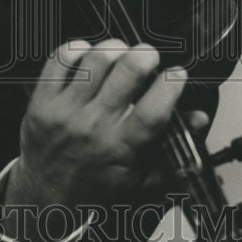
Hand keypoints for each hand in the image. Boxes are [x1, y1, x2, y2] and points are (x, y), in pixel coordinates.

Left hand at [6, 39, 194, 213]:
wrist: (48, 193)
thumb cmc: (96, 185)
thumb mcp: (141, 177)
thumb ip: (173, 150)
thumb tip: (198, 119)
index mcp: (121, 147)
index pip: (153, 109)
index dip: (170, 85)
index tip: (177, 73)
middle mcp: (94, 126)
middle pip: (125, 73)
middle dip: (145, 55)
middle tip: (148, 55)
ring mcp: (65, 111)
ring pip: (94, 60)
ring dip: (114, 47)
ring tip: (120, 51)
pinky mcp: (43, 100)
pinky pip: (59, 60)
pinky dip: (76, 48)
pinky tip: (87, 53)